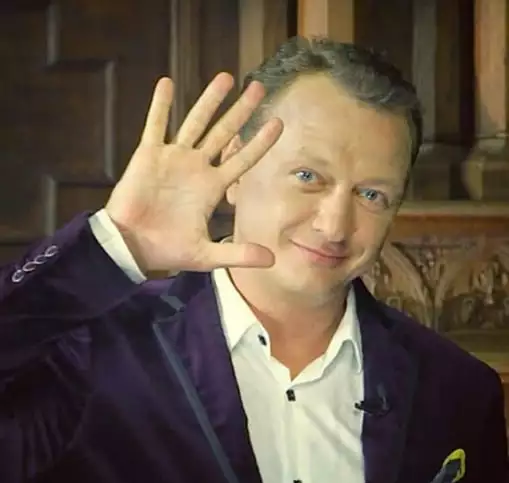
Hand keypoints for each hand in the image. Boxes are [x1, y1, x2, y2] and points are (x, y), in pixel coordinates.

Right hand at [105, 73, 282, 273]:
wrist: (132, 247)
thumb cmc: (168, 250)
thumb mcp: (207, 254)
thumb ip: (238, 254)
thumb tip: (272, 261)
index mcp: (212, 188)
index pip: (242, 160)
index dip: (260, 142)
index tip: (278, 123)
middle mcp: (196, 168)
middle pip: (224, 133)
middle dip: (241, 111)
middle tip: (259, 88)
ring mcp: (173, 159)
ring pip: (195, 123)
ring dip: (209, 101)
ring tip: (226, 78)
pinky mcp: (148, 155)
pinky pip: (155, 126)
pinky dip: (161, 106)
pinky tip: (167, 83)